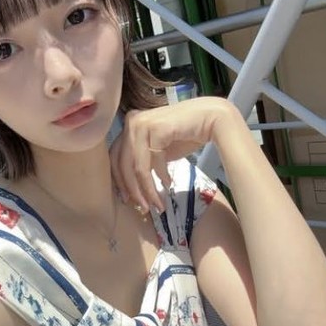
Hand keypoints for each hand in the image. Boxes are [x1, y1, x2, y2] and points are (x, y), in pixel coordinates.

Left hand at [109, 97, 233, 211]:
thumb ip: (143, 159)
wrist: (210, 118)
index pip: (115, 158)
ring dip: (147, 189)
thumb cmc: (185, 134)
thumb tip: (131, 187)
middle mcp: (131, 122)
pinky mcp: (156, 128)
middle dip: (132, 190)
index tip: (127, 200)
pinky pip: (154, 161)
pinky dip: (161, 176)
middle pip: (122, 164)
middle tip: (142, 207)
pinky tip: (169, 184)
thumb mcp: (157, 149)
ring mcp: (142, 123)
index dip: (119, 181)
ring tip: (157, 203)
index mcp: (129, 125)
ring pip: (137, 166)